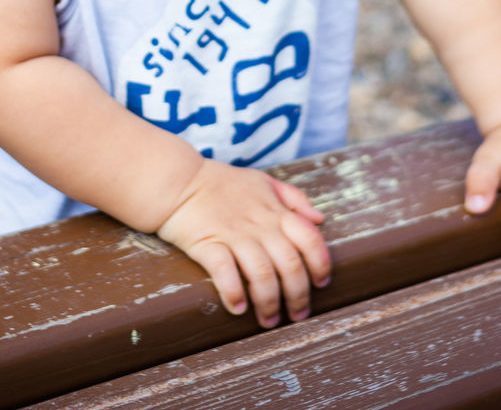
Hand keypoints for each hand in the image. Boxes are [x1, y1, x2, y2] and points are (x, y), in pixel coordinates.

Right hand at [156, 158, 330, 327]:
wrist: (179, 180)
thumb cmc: (222, 183)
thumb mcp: (263, 181)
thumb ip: (293, 198)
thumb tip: (320, 219)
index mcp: (275, 210)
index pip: (310, 239)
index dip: (321, 265)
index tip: (321, 284)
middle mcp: (259, 224)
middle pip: (290, 264)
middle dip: (298, 295)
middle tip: (297, 315)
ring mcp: (233, 234)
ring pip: (262, 274)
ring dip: (269, 302)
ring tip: (269, 320)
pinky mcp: (207, 243)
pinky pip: (224, 271)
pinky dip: (233, 292)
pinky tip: (238, 308)